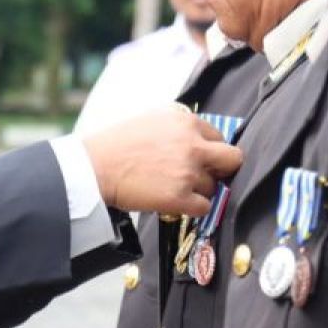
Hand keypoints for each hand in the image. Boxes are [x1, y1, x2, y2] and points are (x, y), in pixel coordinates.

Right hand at [82, 105, 241, 216]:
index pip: (219, 136)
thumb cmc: (117, 144)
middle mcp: (192, 145)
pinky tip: (176, 202)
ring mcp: (188, 172)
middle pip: (233, 159)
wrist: (95, 167)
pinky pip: (205, 207)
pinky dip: (193, 208)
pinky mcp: (180, 197)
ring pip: (214, 187)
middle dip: (224, 169)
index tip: (204, 159)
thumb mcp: (152, 119)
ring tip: (174, 188)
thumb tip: (200, 138)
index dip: (211, 150)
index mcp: (186, 122)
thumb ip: (180, 126)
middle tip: (209, 176)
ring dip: (199, 190)